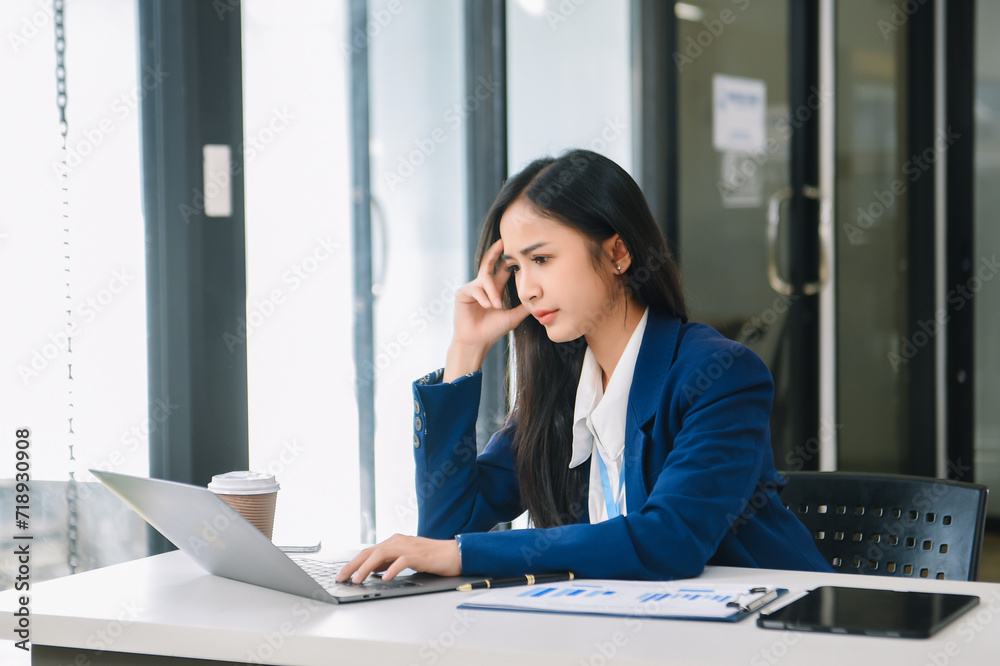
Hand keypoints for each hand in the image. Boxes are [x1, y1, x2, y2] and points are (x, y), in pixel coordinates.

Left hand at [334, 534, 461, 582]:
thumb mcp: (405, 559)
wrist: (454, 553)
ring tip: (358, 579)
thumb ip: (389, 562)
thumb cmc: (431, 557)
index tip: (341, 575)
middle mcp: (398, 541)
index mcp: (394, 542)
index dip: (353, 563)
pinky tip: (385, 578)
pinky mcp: (419, 555)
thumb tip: (371, 571)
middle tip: (342, 578)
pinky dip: (392, 569)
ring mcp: (408, 547)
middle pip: (370, 552)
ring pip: (382, 554)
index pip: (368, 552)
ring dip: (367, 567)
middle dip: (353, 565)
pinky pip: (402, 561)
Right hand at [445, 239, 528, 380]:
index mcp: (494, 290)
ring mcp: (472, 288)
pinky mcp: (462, 293)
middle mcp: (483, 286)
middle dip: (495, 252)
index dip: (508, 259)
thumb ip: (524, 306)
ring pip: (485, 280)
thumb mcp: (513, 316)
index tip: (516, 248)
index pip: (502, 270)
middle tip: (502, 241)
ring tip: (496, 306)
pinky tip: (487, 306)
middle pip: (488, 263)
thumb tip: (540, 298)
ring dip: (493, 293)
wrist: (477, 342)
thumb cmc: (493, 330)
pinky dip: (484, 297)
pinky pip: (476, 288)